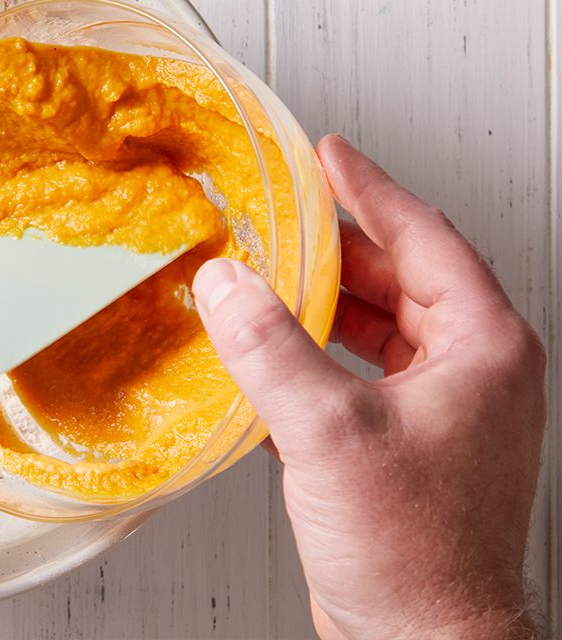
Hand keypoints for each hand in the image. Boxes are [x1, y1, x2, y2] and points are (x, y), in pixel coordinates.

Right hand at [192, 135, 544, 639]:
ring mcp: (444, 410)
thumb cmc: (417, 555)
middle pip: (402, 278)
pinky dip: (320, 353)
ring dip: (325, 302)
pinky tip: (276, 354)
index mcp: (484, 349)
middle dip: (338, 249)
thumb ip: (271, 348)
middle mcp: (474, 372)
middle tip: (282, 220)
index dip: (371, 189)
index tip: (332, 155)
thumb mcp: (330, 433)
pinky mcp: (409, 444)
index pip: (426, 237)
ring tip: (269, 281)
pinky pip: (364, 371)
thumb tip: (226, 283)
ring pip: (383, 325)